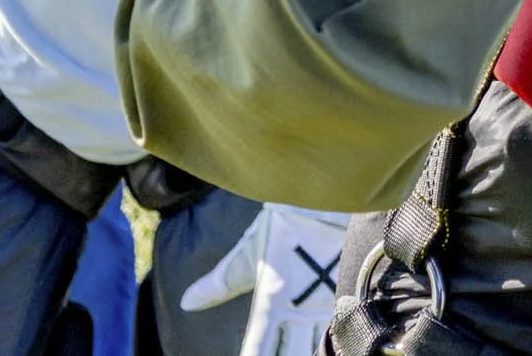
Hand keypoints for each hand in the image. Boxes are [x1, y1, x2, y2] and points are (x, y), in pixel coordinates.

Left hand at [181, 204, 349, 355]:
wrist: (330, 193)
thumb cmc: (284, 223)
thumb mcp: (247, 254)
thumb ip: (219, 284)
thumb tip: (186, 303)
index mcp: (271, 303)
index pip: (258, 351)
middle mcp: (299, 311)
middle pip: (291, 353)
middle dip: (283, 354)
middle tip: (276, 351)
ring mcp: (326, 305)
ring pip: (314, 346)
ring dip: (302, 348)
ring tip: (293, 348)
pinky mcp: (346, 295)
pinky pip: (336, 330)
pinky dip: (326, 341)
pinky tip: (322, 342)